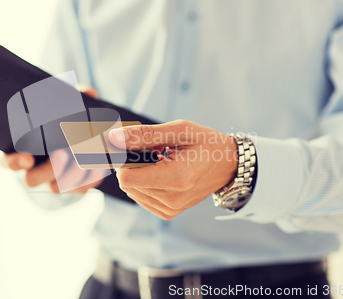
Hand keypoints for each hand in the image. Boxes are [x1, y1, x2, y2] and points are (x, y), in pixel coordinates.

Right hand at [0, 84, 104, 193]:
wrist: (88, 135)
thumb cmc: (66, 119)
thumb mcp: (67, 106)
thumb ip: (74, 98)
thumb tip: (87, 92)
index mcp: (24, 150)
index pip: (8, 161)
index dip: (14, 162)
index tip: (27, 158)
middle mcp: (35, 170)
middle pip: (33, 180)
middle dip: (49, 169)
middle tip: (63, 153)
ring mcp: (54, 181)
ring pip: (57, 187)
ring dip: (72, 174)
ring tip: (86, 157)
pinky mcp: (74, 186)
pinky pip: (80, 190)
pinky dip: (91, 177)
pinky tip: (100, 164)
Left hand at [108, 120, 237, 219]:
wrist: (228, 165)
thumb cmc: (206, 144)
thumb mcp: (179, 130)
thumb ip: (145, 135)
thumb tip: (114, 138)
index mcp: (177, 178)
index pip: (127, 178)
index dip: (121, 160)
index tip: (128, 146)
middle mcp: (173, 199)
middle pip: (128, 184)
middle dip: (131, 164)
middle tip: (150, 150)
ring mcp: (171, 208)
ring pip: (132, 191)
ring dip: (138, 174)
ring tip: (158, 160)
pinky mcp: (169, 212)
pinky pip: (141, 198)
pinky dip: (144, 183)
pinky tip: (160, 172)